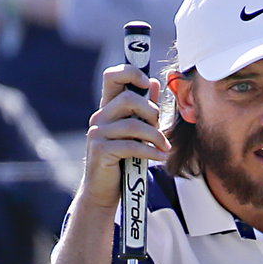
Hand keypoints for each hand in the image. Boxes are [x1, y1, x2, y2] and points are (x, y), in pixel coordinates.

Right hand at [80, 64, 169, 208]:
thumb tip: (154, 82)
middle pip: (129, 98)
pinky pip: (131, 145)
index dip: (130, 72)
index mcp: (108, 108)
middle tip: (159, 127)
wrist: (104, 191)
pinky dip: (150, 151)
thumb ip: (144, 110)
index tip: (147, 82)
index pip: (112, 76)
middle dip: (151, 112)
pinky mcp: (101, 150)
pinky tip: (160, 157)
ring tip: (164, 147)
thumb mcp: (136, 132)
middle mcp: (100, 116)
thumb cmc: (123, 160)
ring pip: (133, 124)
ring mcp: (97, 133)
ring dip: (155, 136)